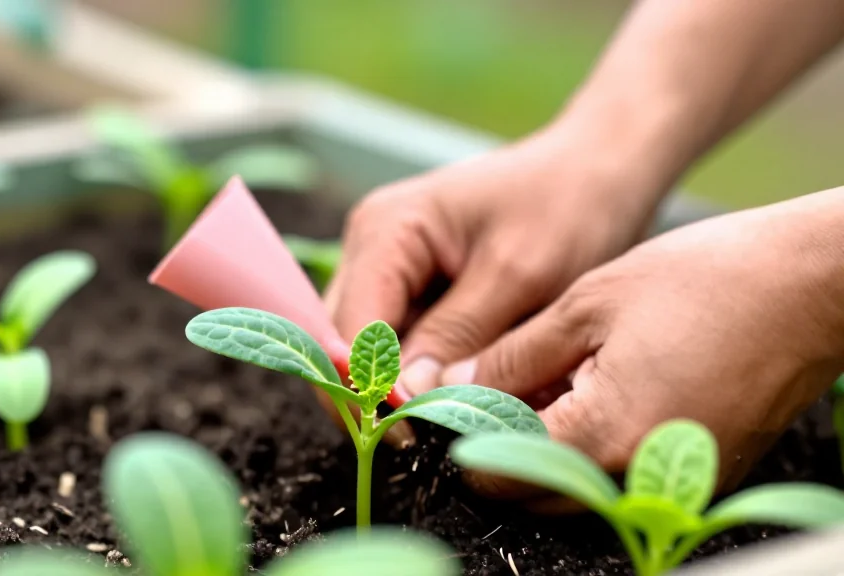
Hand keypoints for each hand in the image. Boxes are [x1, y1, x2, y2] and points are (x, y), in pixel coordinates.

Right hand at [318, 125, 669, 446]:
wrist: (599, 172)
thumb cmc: (568, 206)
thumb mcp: (519, 274)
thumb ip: (458, 334)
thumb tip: (406, 398)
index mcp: (386, 231)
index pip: (349, 327)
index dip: (368, 389)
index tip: (410, 437)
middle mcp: (373, 247)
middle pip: (347, 341)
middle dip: (377, 394)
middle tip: (426, 440)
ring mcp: (390, 267)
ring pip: (371, 348)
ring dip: (400, 387)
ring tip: (445, 422)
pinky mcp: (415, 286)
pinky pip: (402, 341)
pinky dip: (423, 373)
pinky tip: (456, 395)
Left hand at [454, 189, 843, 502]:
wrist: (810, 284)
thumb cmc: (704, 281)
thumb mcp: (586, 305)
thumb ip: (513, 357)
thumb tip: (456, 386)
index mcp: (602, 437)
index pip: (499, 472)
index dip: (463, 437)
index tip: (448, 401)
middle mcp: (638, 479)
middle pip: (535, 490)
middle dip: (501, 445)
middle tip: (489, 387)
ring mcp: (674, 482)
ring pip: (577, 487)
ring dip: (544, 445)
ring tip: (543, 379)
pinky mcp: (699, 472)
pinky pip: (621, 475)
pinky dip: (591, 444)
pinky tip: (589, 390)